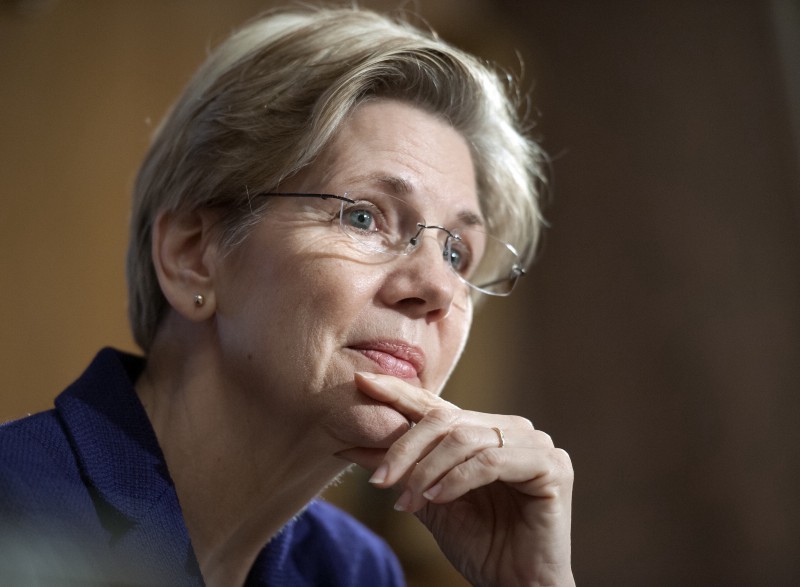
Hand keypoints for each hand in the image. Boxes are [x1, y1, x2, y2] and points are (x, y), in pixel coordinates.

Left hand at [354, 372, 574, 586]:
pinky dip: (457, 480)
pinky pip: (491, 462)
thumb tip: (350, 444)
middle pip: (446, 419)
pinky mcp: (552, 465)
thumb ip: (400, 470)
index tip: (361, 381)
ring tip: (408, 501)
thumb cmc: (479, 543)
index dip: (399, 391)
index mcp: (484, 430)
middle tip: (379, 482)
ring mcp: (535, 443)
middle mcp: (511, 428)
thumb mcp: (427, 499)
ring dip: (427, 471)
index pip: (436, 404)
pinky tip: (438, 499)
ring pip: (465, 439)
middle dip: (406, 448)